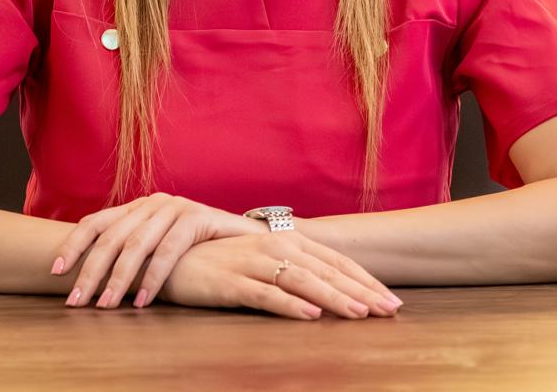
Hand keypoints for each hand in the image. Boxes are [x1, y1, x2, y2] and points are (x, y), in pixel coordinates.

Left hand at [54, 192, 262, 308]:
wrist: (245, 237)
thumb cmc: (197, 247)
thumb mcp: (158, 246)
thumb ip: (132, 253)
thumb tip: (91, 279)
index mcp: (136, 207)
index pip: (96, 223)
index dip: (73, 245)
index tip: (55, 272)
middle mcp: (151, 203)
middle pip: (111, 238)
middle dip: (90, 272)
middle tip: (76, 301)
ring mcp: (174, 207)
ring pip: (136, 245)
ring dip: (118, 279)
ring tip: (105, 305)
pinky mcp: (196, 217)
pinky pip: (168, 251)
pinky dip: (153, 278)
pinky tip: (142, 300)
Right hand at [158, 233, 402, 319]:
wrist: (166, 258)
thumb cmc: (217, 263)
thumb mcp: (259, 261)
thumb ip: (292, 269)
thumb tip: (329, 290)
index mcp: (284, 240)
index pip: (334, 261)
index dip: (364, 280)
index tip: (391, 299)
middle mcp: (272, 245)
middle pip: (325, 271)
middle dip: (360, 291)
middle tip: (390, 310)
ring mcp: (251, 263)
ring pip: (301, 281)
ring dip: (333, 298)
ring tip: (360, 313)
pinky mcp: (229, 282)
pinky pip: (265, 294)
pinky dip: (290, 305)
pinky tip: (311, 316)